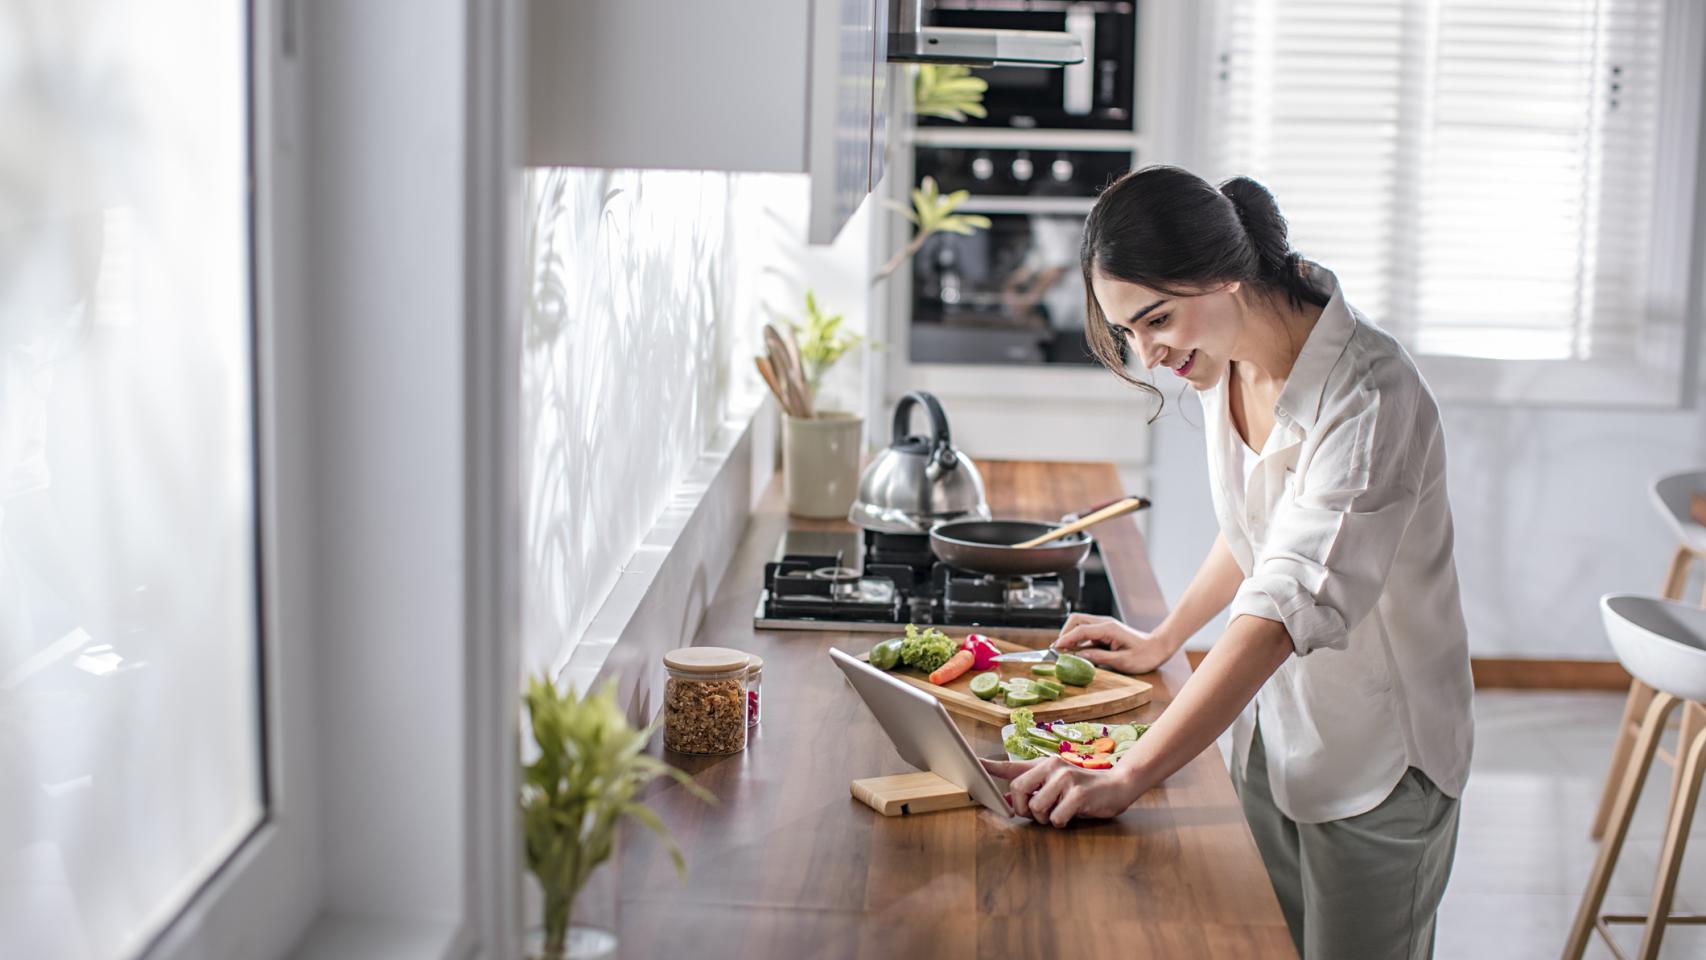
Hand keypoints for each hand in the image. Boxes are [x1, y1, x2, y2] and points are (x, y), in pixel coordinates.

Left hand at [982, 757, 1139, 826]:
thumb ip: (1031, 791)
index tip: (973, 764)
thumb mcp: (1054, 785)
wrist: (1117, 786)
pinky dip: (1060, 822)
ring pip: (1037, 808)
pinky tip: (1071, 815)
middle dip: (1024, 809)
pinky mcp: (1078, 794)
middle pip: (1018, 790)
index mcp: (1043, 764)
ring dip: (1045, 819)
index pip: (1010, 767)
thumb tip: (1006, 802)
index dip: (990, 768)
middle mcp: (1052, 767)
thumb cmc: (1083, 788)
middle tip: (1037, 814)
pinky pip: (1055, 817)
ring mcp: (1065, 779)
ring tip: (1058, 813)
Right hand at [1052, 613, 1171, 673]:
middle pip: (1076, 620)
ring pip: (1079, 624)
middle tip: (1059, 650)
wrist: (1159, 647)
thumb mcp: (1123, 661)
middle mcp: (1104, 623)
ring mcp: (1104, 626)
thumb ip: (1099, 657)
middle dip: (1065, 633)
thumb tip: (1078, 656)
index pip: (1080, 630)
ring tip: (1065, 652)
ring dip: (1070, 636)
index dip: (1066, 639)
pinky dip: (1078, 640)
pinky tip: (1077, 652)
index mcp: (1108, 629)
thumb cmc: (1145, 656)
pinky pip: (1087, 632)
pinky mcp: (1105, 631)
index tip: (1055, 649)